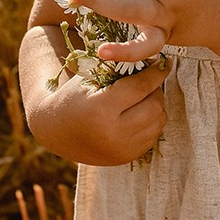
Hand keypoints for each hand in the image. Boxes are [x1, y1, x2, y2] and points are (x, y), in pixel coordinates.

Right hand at [27, 56, 171, 165]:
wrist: (55, 131)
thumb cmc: (73, 98)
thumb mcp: (90, 78)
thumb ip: (119, 69)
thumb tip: (154, 61)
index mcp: (101, 109)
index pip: (140, 87)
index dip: (156, 72)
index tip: (164, 63)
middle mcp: (113, 133)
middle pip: (154, 106)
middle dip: (156, 89)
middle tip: (152, 80)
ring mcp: (121, 149)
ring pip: (158, 122)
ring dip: (157, 105)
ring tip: (146, 95)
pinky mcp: (125, 158)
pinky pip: (152, 136)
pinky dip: (152, 122)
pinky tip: (141, 112)